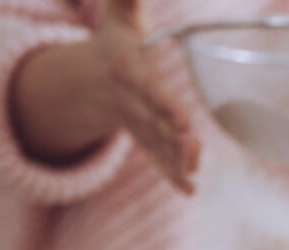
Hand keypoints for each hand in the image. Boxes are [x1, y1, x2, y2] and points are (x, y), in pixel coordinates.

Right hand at [9, 0, 198, 191]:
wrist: (93, 74)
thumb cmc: (118, 38)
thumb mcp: (120, 14)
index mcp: (130, 71)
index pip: (150, 89)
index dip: (166, 104)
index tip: (183, 119)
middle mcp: (133, 101)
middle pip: (155, 122)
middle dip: (174, 137)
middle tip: (195, 150)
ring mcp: (139, 123)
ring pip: (159, 144)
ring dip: (177, 159)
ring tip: (195, 170)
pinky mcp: (146, 138)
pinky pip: (157, 159)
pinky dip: (171, 176)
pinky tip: (189, 192)